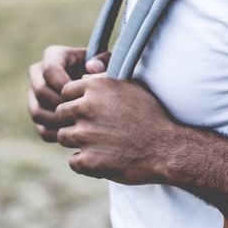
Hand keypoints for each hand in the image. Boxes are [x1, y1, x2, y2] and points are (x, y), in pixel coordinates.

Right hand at [27, 45, 110, 142]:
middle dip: (61, 104)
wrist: (102, 89)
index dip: (64, 84)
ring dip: (58, 121)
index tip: (81, 94)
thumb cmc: (106, 72)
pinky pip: (41, 128)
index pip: (50, 69)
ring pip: (37, 111)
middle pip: (40, 91)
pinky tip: (76, 135)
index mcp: (54, 56)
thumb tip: (91, 67)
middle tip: (81, 112)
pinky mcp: (38, 113)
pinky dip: (57, 134)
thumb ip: (103, 62)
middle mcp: (39, 73)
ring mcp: (35, 95)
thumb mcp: (110, 62)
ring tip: (79, 124)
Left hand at [54, 74, 177, 184]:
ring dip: (78, 141)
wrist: (166, 148)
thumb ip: (105, 77)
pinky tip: (104, 158)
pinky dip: (86, 162)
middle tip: (96, 128)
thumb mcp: (132, 86)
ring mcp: (84, 135)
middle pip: (61, 114)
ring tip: (101, 142)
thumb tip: (87, 65)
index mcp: (96, 87)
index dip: (77, 101)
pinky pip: (73, 160)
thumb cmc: (151, 115)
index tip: (91, 110)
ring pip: (64, 137)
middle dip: (74, 121)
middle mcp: (86, 108)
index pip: (66, 92)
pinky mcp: (87, 160)